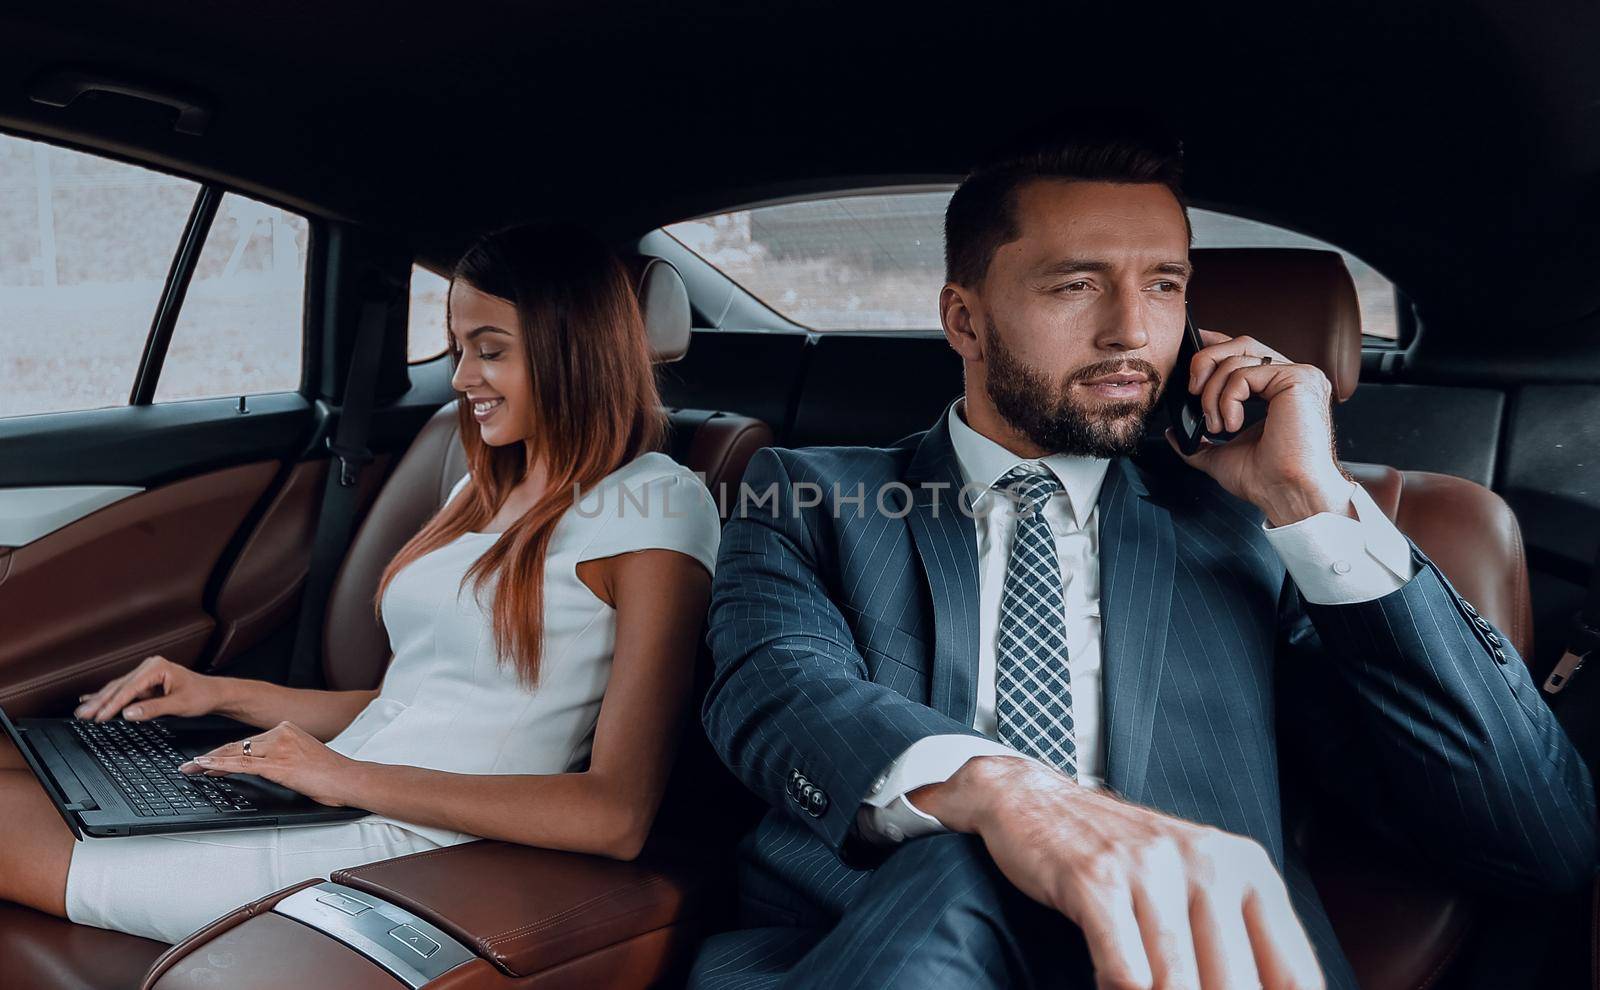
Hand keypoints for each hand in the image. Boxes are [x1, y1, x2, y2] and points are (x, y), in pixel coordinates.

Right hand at [74, 654, 223, 722]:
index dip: (112, 704)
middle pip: (119, 687)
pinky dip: (107, 697)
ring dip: (100, 701)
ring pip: (118, 689)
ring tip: (81, 711)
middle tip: (81, 715)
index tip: (99, 717)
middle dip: (99, 702)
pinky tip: (91, 699)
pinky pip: (123, 691)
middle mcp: (148, 667)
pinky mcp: (145, 683)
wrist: (214, 694)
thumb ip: (153, 709)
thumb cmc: (201, 695)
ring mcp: (146, 674)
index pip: (129, 688)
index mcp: (156, 667)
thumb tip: (128, 714)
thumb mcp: (179, 705)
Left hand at [179, 720, 356, 807]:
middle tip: (190, 764)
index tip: (207, 759)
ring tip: (191, 768)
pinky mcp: (277, 763)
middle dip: (212, 757)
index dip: (224, 752)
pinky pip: (242, 764)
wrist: (347, 778)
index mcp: (287, 729)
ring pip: (236, 753)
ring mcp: (278, 747)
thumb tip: (264, 767)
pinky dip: (220, 765)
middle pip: (237, 746)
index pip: (247, 742)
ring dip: (210, 762)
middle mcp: (281, 733)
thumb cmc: (330, 773)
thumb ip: (282, 756)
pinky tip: (205, 766)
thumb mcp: (304, 758)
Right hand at [920, 757, 1323, 989]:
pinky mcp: (1096, 880)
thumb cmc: (1127, 859)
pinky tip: (1114, 984)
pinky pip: (1124, 971)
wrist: (1040, 800)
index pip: (1294, 975)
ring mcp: (1151, 869)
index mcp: (1247, 868)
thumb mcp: (1198, 885)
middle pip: (1235, 987)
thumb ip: (1236, 944)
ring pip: (1178, 986)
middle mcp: (1208, 862)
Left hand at [1164, 328, 1352, 524]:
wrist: (1287, 494)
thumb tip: (1174, 434)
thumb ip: (1199, 442)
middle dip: (1206, 362)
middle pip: (1240, 344)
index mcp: (1280, 390)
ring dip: (1213, 392)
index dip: (1214, 347)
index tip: (1188, 355)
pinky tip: (1232, 424)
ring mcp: (1299, 376)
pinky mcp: (1298, 379)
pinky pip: (1245, 373)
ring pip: (1238, 356)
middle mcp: (1293, 378)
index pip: (1245, 353)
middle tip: (1192, 391)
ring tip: (1216, 424)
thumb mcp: (1221, 456)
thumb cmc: (1266, 480)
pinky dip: (1227, 398)